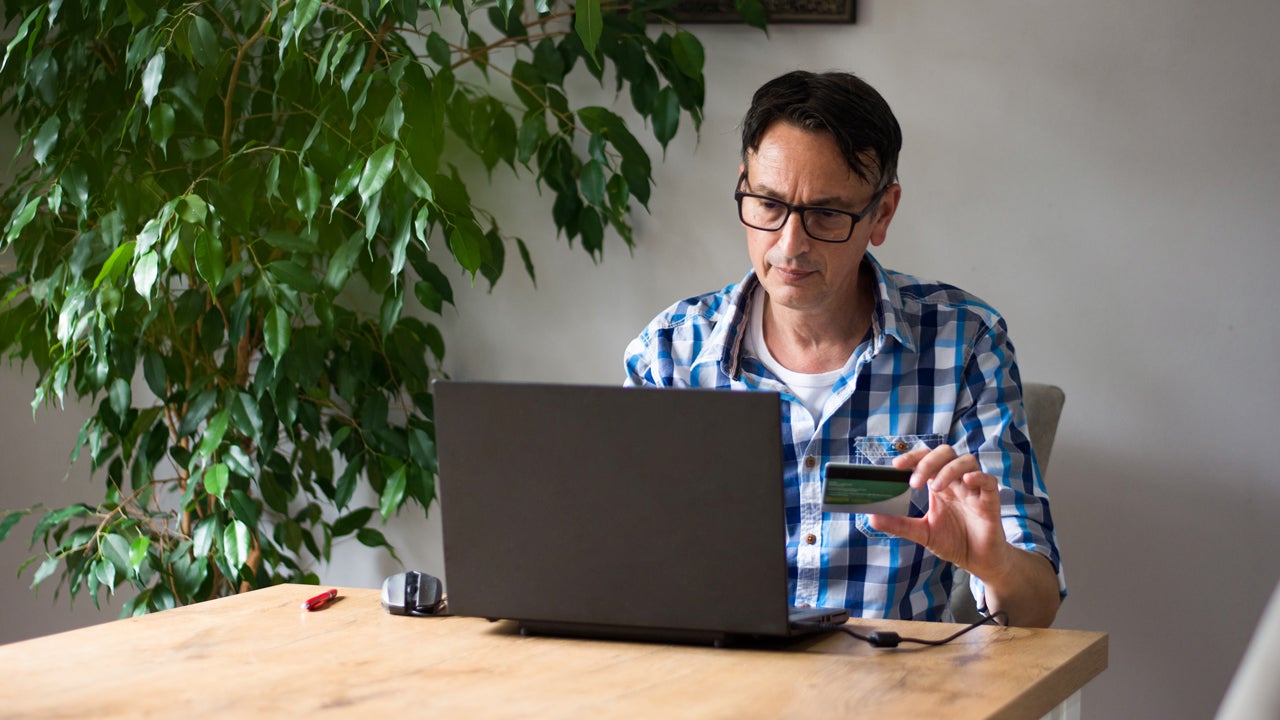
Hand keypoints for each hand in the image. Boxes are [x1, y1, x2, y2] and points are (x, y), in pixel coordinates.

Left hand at [867, 444, 1012, 582]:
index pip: (926, 458)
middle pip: (946, 453)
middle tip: (913, 483)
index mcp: (940, 484)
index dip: (913, 457)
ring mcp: (974, 489)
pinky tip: (967, 481)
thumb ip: (899, 524)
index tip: (896, 466)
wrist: (978, 562)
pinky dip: (979, 477)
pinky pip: (989, 481)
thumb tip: (871, 518)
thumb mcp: (922, 533)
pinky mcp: (991, 501)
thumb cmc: (953, 542)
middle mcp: (957, 482)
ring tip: (935, 488)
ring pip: (967, 460)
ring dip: (949, 469)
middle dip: (928, 462)